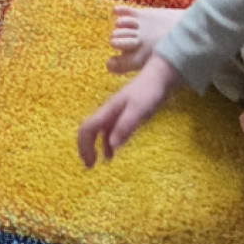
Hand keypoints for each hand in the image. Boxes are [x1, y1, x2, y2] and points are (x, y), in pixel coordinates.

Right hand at [76, 52, 182, 166]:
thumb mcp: (138, 110)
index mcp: (107, 110)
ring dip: (95, 146)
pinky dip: (106, 142)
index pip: (87, 128)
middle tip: (90, 166)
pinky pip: (108, 130)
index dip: (84, 146)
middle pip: (88, 130)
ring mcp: (114, 113)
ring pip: (97, 131)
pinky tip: (113, 152)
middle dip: (86, 148)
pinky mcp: (122, 114)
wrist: (158, 77)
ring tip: (100, 163)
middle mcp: (107, 112)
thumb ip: (125, 126)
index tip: (89, 163)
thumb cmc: (149, 93)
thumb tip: (112, 145)